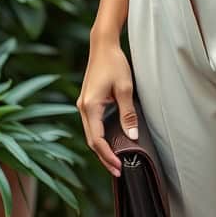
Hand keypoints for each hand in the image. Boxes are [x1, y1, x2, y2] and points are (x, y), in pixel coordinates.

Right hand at [76, 37, 137, 177]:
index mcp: (90, 106)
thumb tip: (132, 136)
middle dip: (104, 157)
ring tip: (115, 162)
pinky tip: (110, 143)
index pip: (97, 139)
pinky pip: (92, 125)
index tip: (119, 167)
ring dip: (102, 148)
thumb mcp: (125, 88)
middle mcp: (82, 108)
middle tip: (118, 171)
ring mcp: (83, 105)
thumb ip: (128, 113)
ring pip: (91, 133)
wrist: (103, 45)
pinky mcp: (87, 102)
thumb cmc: (114, 63)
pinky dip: (100, 137)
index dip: (107, 156)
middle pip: (91, 140)